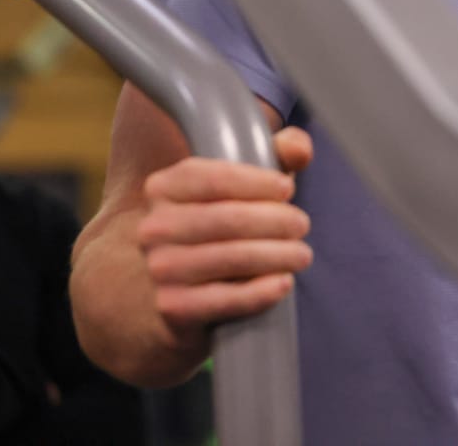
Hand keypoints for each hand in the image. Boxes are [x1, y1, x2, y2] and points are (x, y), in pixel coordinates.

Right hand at [138, 126, 314, 341]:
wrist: (165, 291)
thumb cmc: (215, 227)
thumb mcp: (238, 187)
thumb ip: (274, 155)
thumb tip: (300, 149)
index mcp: (163, 188)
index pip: (212, 178)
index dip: (256, 182)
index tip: (287, 188)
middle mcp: (154, 227)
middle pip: (226, 219)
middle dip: (275, 221)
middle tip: (302, 225)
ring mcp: (161, 269)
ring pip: (230, 258)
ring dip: (276, 255)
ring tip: (302, 254)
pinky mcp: (173, 308)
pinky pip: (225, 299)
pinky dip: (260, 292)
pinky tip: (283, 283)